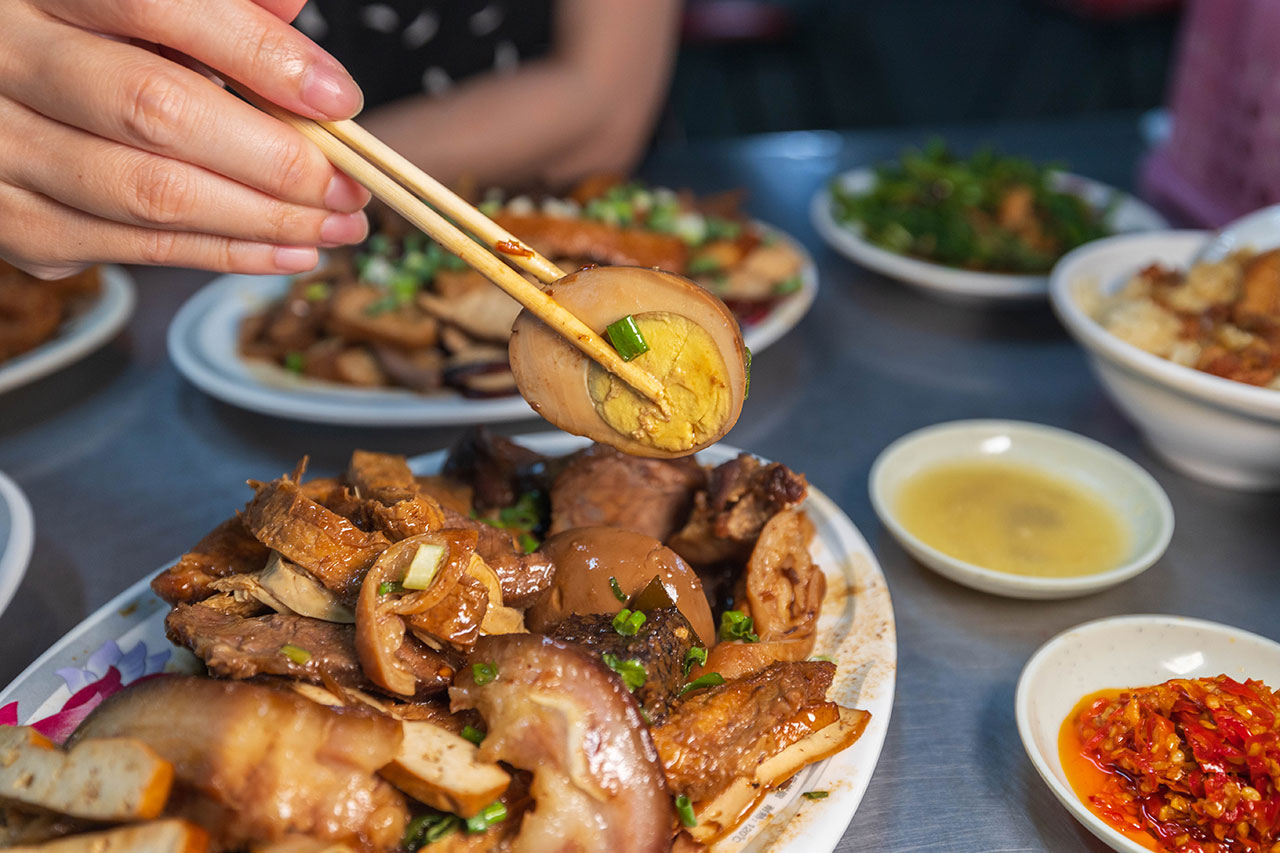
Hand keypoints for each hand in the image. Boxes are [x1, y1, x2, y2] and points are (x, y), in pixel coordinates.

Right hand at [0, 0, 369, 277]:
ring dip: (263, 221)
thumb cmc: (86, 34)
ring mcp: (0, 145)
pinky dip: (221, 254)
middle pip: (157, 111)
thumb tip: (292, 7)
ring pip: (148, 194)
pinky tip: (284, 251)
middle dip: (276, 160)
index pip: (156, 4)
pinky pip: (129, 249)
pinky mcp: (8, 218)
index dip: (257, 55)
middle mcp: (5, 57)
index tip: (337, 99)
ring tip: (335, 227)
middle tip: (350, 186)